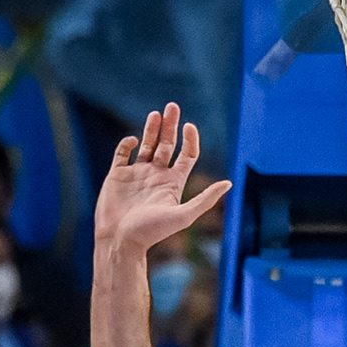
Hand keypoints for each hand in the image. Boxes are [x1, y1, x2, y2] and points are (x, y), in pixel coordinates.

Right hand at [93, 107, 229, 262]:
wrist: (120, 240)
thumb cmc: (151, 232)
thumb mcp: (183, 216)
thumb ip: (205, 200)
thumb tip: (229, 183)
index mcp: (173, 183)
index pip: (186, 155)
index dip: (190, 139)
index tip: (189, 126)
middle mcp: (156, 176)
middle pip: (167, 145)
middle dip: (170, 126)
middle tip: (172, 106)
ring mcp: (137, 174)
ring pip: (147, 145)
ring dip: (152, 129)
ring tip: (157, 113)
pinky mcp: (117, 175)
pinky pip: (122, 153)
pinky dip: (128, 143)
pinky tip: (134, 140)